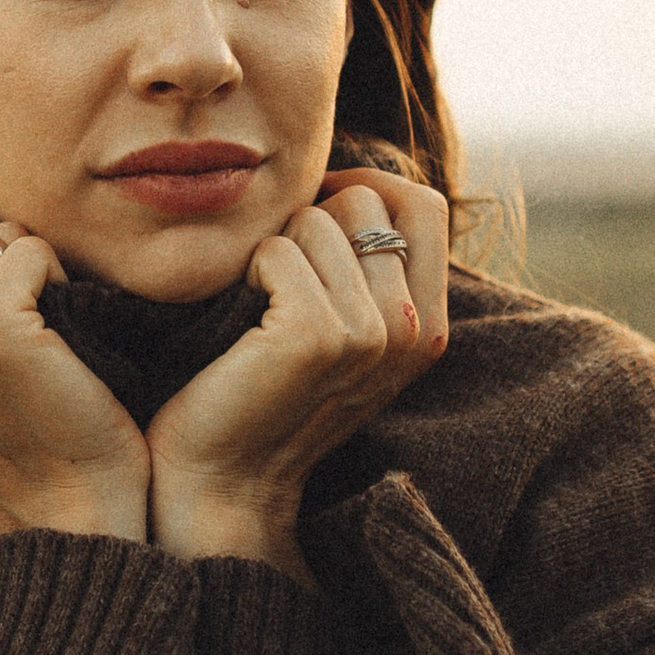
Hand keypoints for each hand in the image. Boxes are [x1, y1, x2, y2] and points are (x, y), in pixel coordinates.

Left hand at [145, 174, 449, 576]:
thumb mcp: (342, 328)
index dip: (366, 186)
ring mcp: (372, 334)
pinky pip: (276, 250)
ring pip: (316, 219)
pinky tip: (244, 323)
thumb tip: (351, 176)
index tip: (317, 213)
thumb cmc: (265, 388)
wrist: (225, 478)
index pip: (424, 203)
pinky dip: (246, 273)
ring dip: (274, 249)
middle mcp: (412, 330)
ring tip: (262, 307)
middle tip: (281, 279)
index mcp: (428, 326)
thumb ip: (369, 266)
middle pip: (366, 198)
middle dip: (310, 219)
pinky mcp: (319, 336)